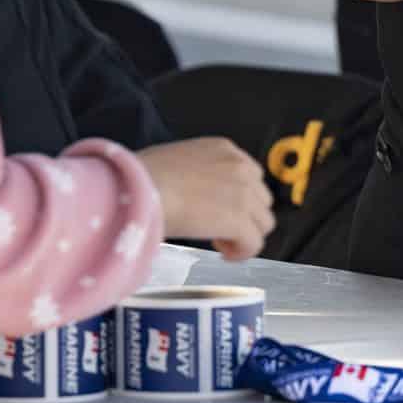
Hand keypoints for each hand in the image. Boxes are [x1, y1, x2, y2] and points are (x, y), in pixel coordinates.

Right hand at [134, 137, 273, 261]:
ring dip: (244, 234)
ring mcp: (243, 193)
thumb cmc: (143, 176)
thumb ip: (196, 171)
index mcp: (223, 149)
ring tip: (218, 240)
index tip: (215, 209)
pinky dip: (240, 253)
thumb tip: (192, 192)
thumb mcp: (176, 159)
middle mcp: (240, 167)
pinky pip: (254, 244)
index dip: (236, 197)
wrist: (139, 189)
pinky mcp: (239, 220)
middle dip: (244, 216)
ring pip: (263, 223)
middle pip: (261, 199)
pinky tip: (222, 254)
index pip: (250, 175)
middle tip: (217, 227)